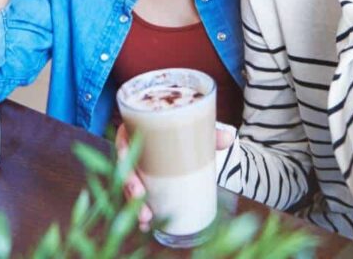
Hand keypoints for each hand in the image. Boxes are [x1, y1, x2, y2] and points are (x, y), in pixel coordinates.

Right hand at [116, 122, 235, 231]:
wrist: (191, 134)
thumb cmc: (187, 127)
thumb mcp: (197, 128)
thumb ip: (211, 132)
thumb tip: (229, 138)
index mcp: (140, 128)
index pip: (124, 138)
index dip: (124, 154)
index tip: (130, 168)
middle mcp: (135, 148)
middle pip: (124, 166)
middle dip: (128, 185)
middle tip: (140, 196)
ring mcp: (139, 166)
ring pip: (128, 185)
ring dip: (133, 203)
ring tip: (145, 218)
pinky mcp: (144, 181)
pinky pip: (137, 195)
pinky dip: (140, 209)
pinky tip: (146, 224)